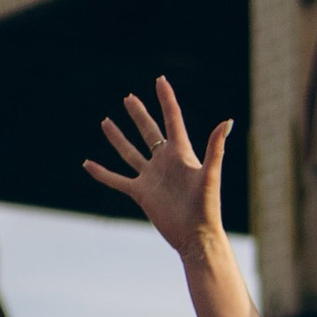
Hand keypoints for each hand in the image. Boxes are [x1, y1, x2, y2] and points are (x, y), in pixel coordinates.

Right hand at [84, 77, 230, 253]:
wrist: (196, 236)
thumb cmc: (207, 207)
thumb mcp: (211, 175)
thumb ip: (216, 148)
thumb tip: (227, 121)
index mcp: (181, 153)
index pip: (172, 119)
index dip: (166, 99)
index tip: (159, 80)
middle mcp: (165, 161)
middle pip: (149, 132)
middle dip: (139, 114)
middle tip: (128, 98)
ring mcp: (151, 177)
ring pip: (130, 152)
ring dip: (118, 138)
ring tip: (106, 122)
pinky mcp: (141, 193)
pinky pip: (117, 180)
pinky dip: (103, 173)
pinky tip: (88, 164)